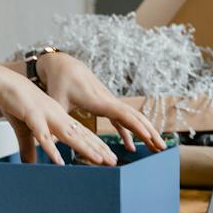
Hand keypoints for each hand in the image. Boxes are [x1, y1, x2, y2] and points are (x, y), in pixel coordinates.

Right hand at [0, 66, 117, 165]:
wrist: (3, 83)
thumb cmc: (16, 103)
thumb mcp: (25, 129)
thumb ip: (29, 147)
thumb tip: (30, 164)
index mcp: (58, 116)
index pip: (81, 133)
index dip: (95, 144)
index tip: (108, 155)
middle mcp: (57, 116)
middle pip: (81, 134)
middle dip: (97, 148)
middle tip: (113, 161)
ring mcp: (46, 115)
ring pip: (69, 134)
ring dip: (84, 148)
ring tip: (98, 160)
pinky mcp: (32, 116)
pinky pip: (43, 135)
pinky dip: (51, 148)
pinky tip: (58, 161)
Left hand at [35, 53, 166, 153]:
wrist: (63, 64)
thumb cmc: (57, 83)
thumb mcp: (55, 100)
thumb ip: (55, 119)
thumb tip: (49, 138)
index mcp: (97, 100)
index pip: (121, 114)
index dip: (136, 126)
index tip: (149, 137)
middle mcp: (108, 100)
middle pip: (134, 116)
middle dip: (150, 131)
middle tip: (163, 147)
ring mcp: (109, 102)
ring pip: (133, 117)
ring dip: (145, 132)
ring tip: (157, 147)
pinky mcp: (106, 104)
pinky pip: (123, 119)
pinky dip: (129, 132)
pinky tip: (132, 147)